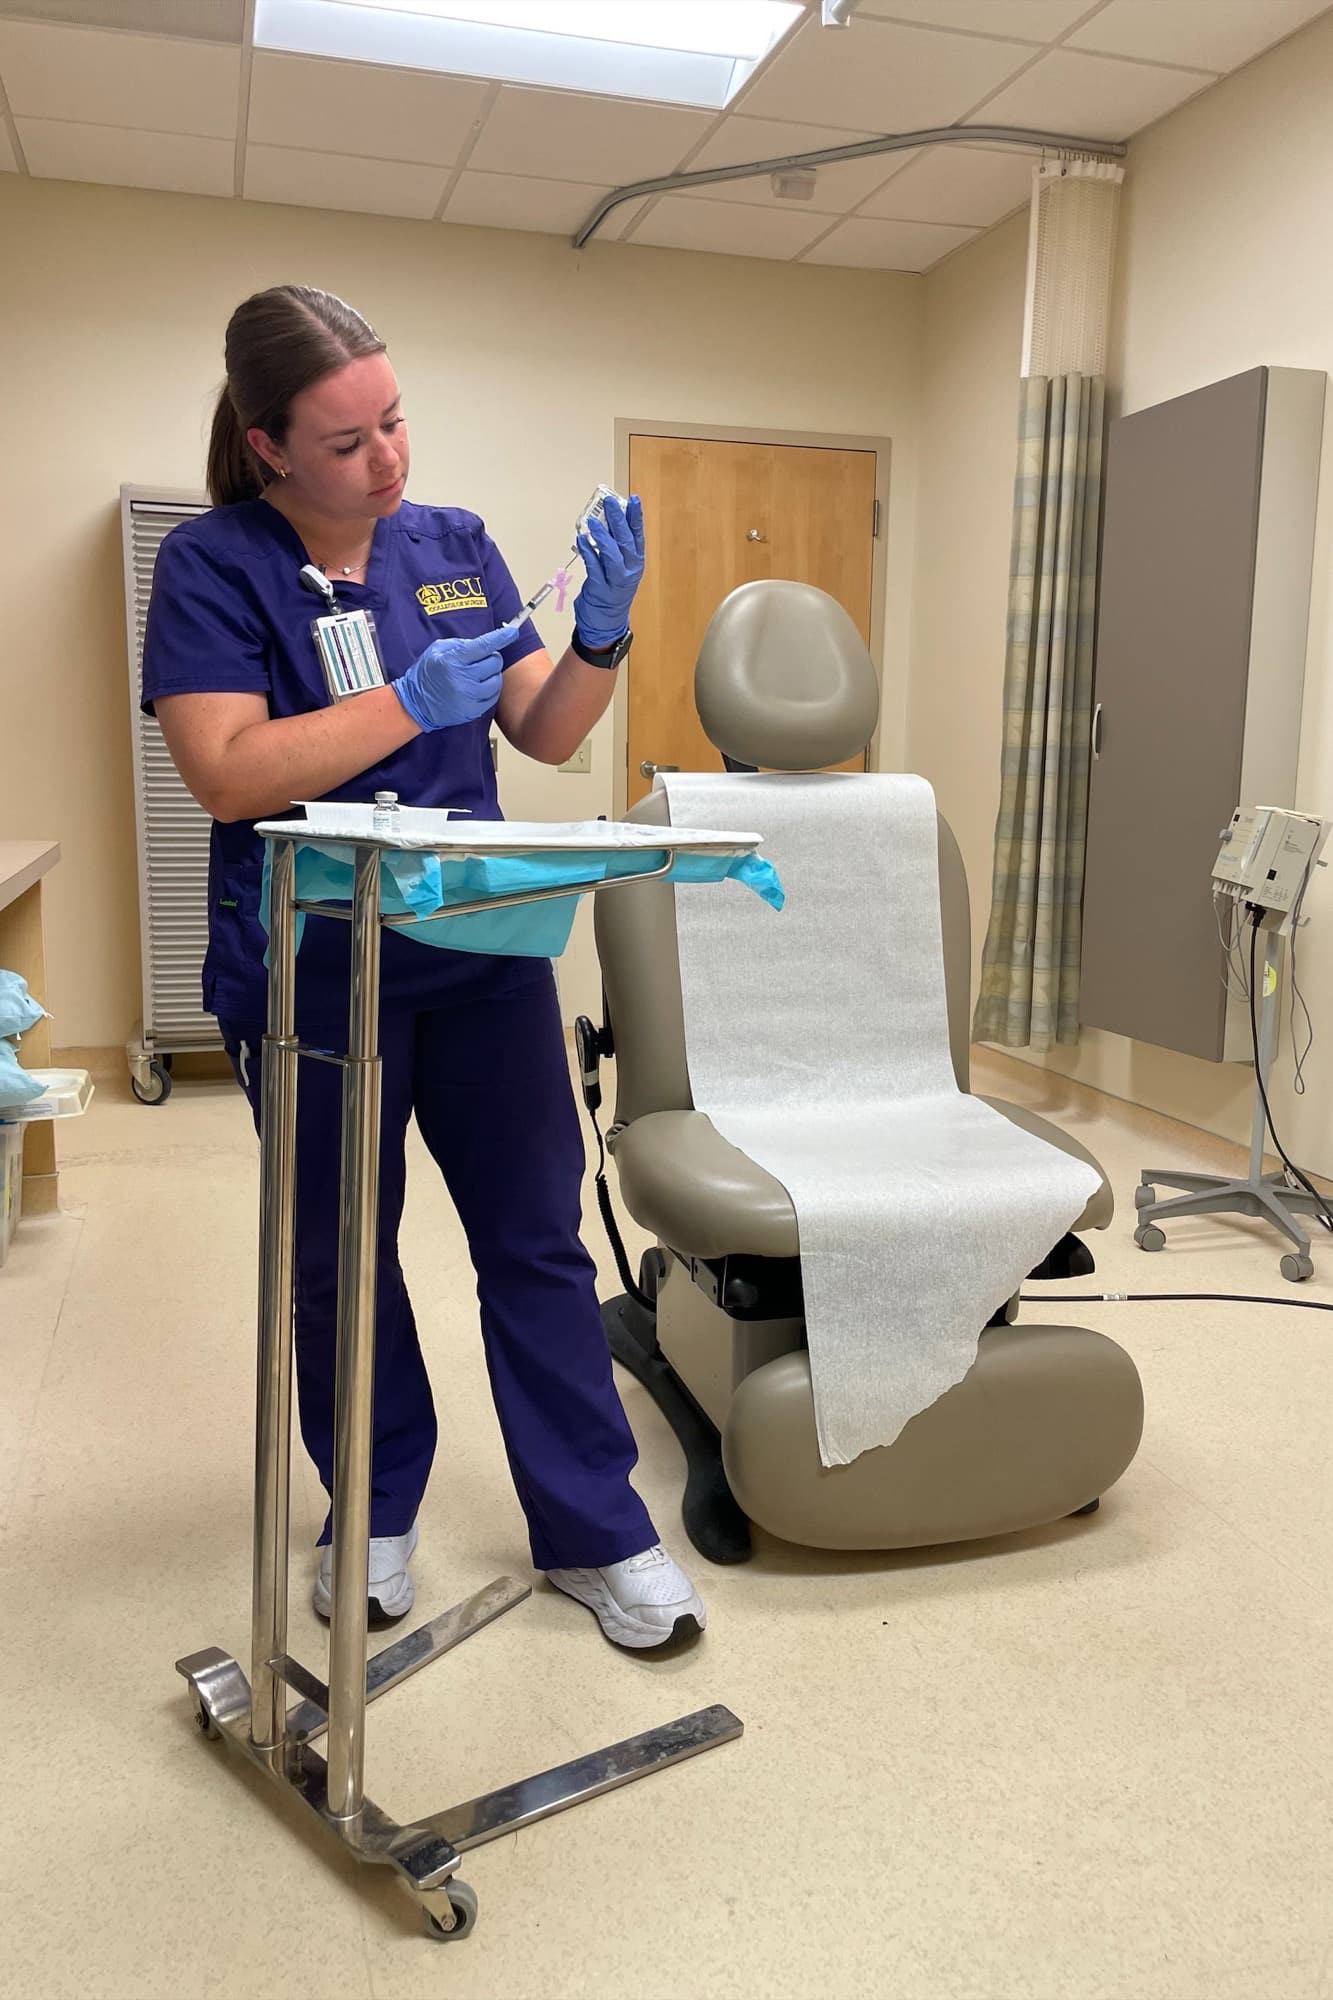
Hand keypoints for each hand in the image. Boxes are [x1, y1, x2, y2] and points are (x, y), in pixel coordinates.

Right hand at [393, 619, 522, 732]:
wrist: (416, 704)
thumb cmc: (425, 675)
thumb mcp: (436, 651)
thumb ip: (460, 644)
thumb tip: (483, 643)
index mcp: (454, 660)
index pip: (484, 646)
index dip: (501, 638)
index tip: (512, 633)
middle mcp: (463, 678)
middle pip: (495, 662)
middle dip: (491, 658)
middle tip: (480, 661)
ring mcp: (469, 696)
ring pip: (497, 681)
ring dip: (491, 675)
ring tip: (477, 675)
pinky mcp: (473, 710)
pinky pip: (493, 697)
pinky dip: (488, 691)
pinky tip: (476, 688)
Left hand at [574, 493, 644, 650]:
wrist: (607, 622)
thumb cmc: (612, 590)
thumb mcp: (620, 567)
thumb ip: (616, 547)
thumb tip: (607, 520)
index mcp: (636, 562)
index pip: (638, 536)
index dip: (636, 517)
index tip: (634, 500)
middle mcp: (629, 571)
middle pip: (625, 542)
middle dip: (617, 520)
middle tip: (609, 503)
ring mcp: (615, 581)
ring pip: (612, 555)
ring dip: (602, 536)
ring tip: (593, 521)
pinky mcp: (600, 589)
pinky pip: (594, 567)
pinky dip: (588, 552)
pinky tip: (581, 540)